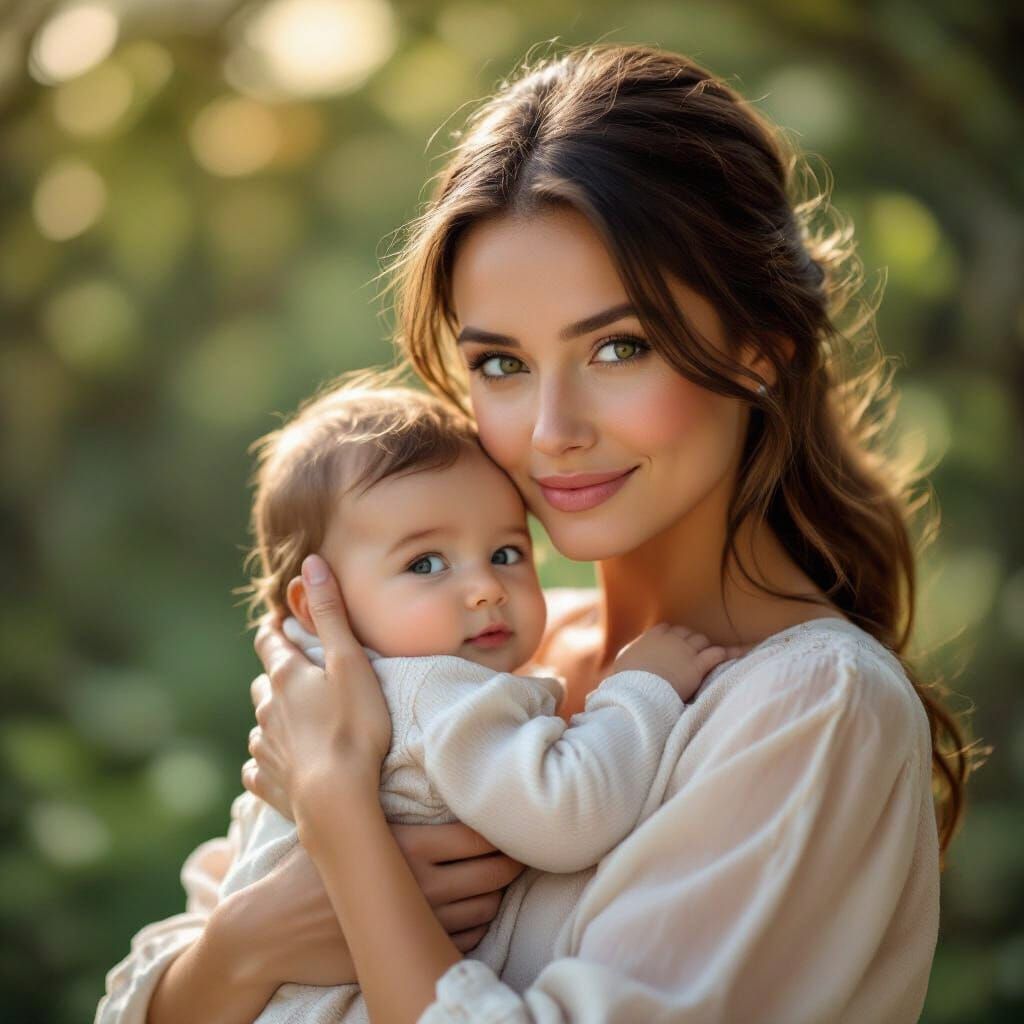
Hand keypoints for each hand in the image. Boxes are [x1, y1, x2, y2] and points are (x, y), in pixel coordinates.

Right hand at [220, 822, 525, 989]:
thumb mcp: (345, 823)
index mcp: (407, 844)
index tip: (509, 822)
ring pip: (486, 908)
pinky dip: (477, 925)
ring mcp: (418, 922)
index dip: (504, 831)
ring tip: (492, 878)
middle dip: (512, 862)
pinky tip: (468, 910)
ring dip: (496, 894)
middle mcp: (420, 883)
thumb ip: (386, 807)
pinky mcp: (410, 951)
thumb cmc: (307, 866)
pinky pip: (467, 940)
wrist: (272, 927)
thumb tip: (422, 779)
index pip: (480, 836)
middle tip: (517, 849)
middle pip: (495, 873)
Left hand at [243, 555, 391, 826]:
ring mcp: (264, 747)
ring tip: (298, 722)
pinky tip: (283, 763)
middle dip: (278, 675)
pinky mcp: (266, 782)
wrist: (337, 800)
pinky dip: (269, 759)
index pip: (270, 642)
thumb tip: (312, 562)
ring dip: (276, 718)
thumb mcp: (349, 662)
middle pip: (265, 683)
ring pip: (262, 723)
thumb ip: (331, 613)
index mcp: (286, 676)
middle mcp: (267, 708)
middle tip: (299, 675)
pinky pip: (259, 766)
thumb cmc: (353, 726)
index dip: (275, 629)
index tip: (280, 623)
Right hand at [610, 623, 747, 701]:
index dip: (673, 637)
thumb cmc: (626, 682)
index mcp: (651, 637)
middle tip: (693, 654)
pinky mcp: (696, 666)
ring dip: (705, 648)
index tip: (674, 644)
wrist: (638, 693)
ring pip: (701, 642)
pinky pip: (716, 654)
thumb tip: (617, 666)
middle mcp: (670, 640)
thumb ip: (626, 660)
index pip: (667, 629)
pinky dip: (729, 653)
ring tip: (712, 654)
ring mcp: (684, 651)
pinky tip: (740, 652)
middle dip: (691, 642)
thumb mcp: (621, 665)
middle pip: (687, 634)